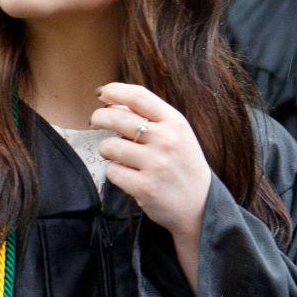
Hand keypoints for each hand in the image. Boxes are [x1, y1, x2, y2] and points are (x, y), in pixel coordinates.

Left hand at [90, 84, 212, 283]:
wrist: (200, 205)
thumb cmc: (182, 165)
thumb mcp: (176, 135)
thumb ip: (149, 117)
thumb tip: (111, 103)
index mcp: (175, 122)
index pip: (138, 96)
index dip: (114, 91)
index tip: (102, 94)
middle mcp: (166, 140)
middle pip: (117, 117)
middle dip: (99, 117)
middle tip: (95, 121)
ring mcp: (155, 164)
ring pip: (109, 146)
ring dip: (106, 149)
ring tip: (117, 155)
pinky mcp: (144, 187)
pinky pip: (112, 171)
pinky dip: (114, 172)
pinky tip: (126, 175)